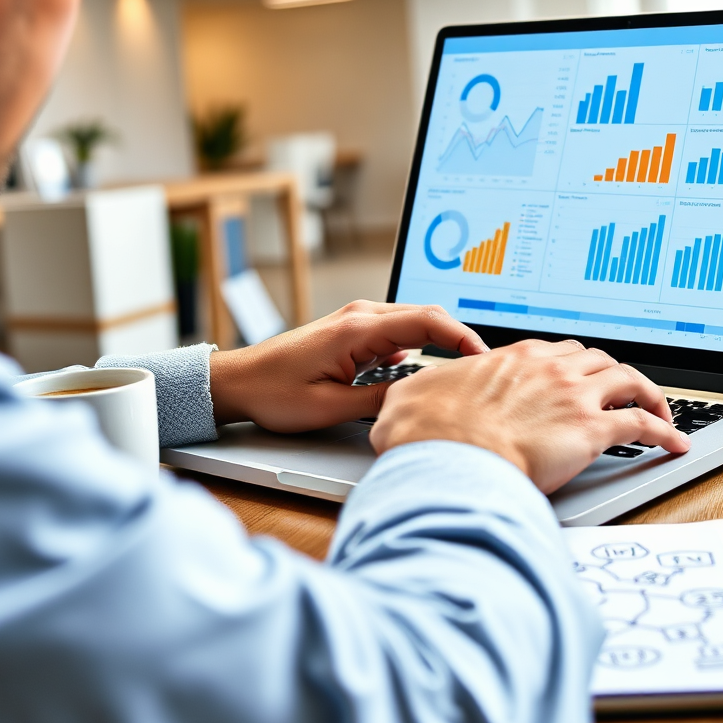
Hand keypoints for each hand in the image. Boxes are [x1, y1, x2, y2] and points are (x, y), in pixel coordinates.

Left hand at [209, 301, 487, 432]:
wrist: (238, 381)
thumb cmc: (274, 392)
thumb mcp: (330, 407)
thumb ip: (379, 401)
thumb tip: (419, 399)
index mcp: (357, 328)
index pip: (426, 321)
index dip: (462, 337)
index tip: (484, 358)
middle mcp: (360, 316)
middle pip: (427, 316)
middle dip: (458, 340)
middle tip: (481, 370)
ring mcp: (357, 320)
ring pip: (414, 324)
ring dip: (439, 344)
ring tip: (459, 374)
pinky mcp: (354, 331)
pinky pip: (397, 333)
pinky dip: (418, 348)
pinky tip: (425, 374)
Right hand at [370, 339, 690, 493]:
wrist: (449, 454)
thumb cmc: (430, 430)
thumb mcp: (412, 396)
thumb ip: (420, 390)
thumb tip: (403, 398)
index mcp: (513, 358)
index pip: (556, 351)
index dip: (572, 364)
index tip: (578, 376)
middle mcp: (549, 368)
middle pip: (597, 359)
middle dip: (612, 373)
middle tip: (621, 389)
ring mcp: (574, 395)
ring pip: (628, 379)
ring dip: (648, 393)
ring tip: (660, 410)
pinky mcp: (593, 429)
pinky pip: (643, 423)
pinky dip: (664, 430)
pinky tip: (673, 442)